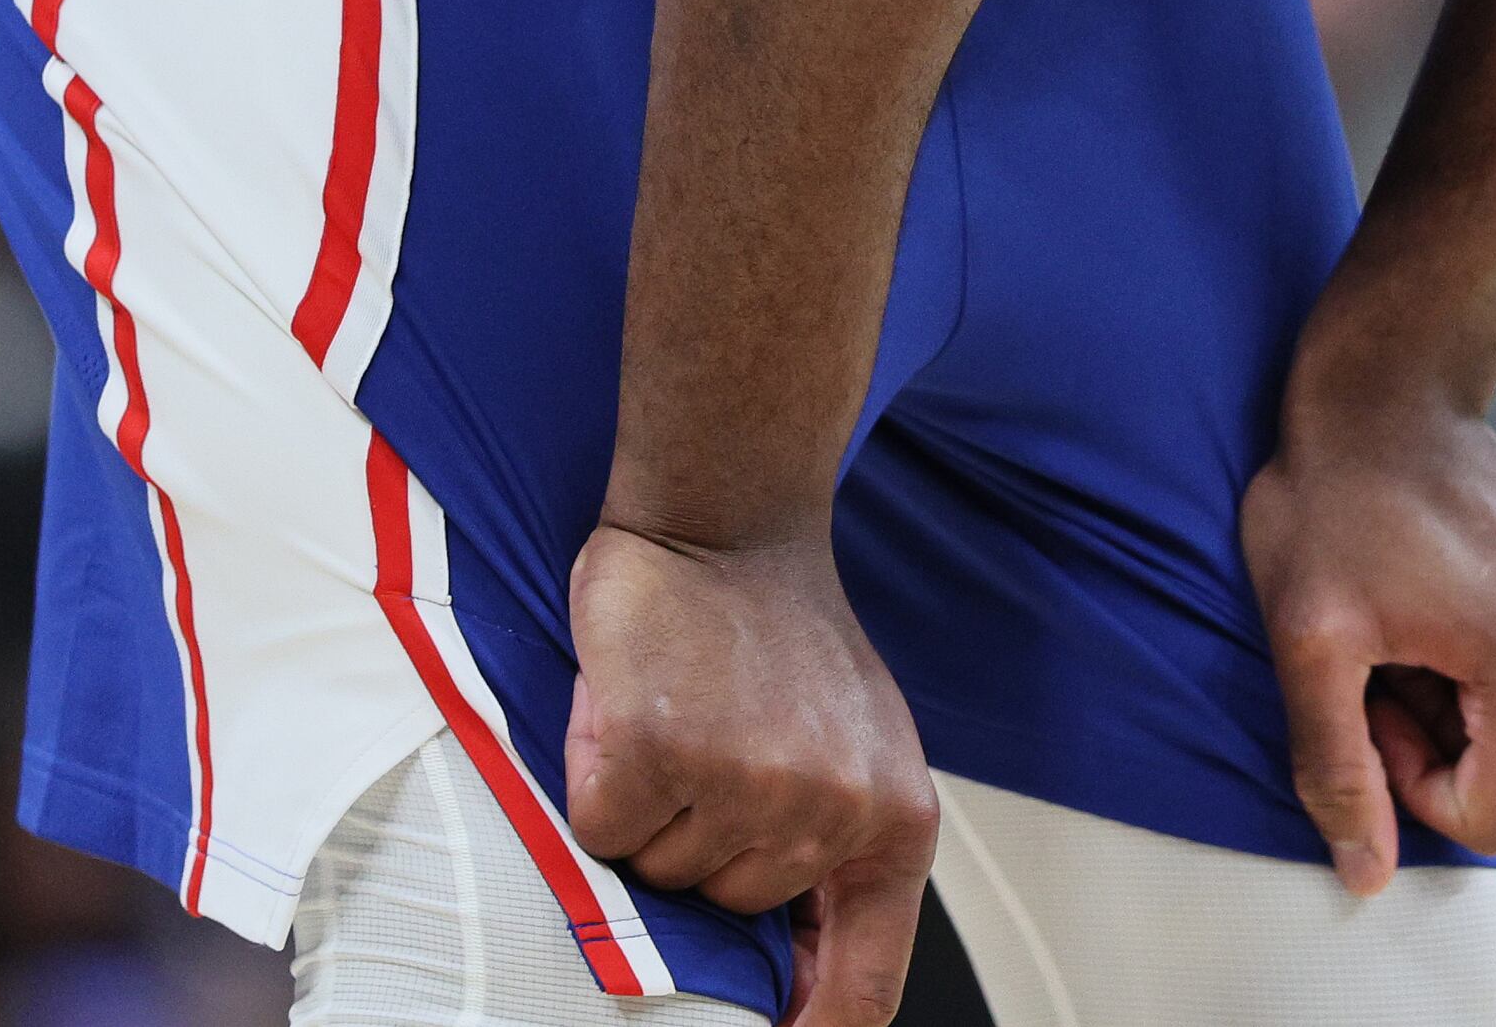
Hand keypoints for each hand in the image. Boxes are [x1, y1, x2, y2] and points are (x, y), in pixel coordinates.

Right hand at [564, 524, 936, 1025]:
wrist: (729, 517)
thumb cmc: (783, 635)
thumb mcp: (857, 749)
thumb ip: (840, 855)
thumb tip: (800, 990)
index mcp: (896, 821)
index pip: (865, 988)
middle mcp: (830, 813)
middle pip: (728, 912)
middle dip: (704, 847)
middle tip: (716, 749)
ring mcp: (746, 786)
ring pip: (664, 873)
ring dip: (655, 809)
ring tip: (685, 719)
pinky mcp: (659, 756)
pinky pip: (603, 829)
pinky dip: (599, 778)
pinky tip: (636, 711)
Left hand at [1239, 377, 1495, 891]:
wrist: (1388, 387)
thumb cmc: (1336, 499)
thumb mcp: (1311, 640)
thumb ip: (1338, 767)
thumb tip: (1367, 876)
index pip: (1483, 817)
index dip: (1406, 780)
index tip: (1367, 695)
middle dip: (1422, 732)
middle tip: (1373, 644)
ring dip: (1439, 696)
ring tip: (1398, 612)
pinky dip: (1463, 662)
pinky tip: (1425, 595)